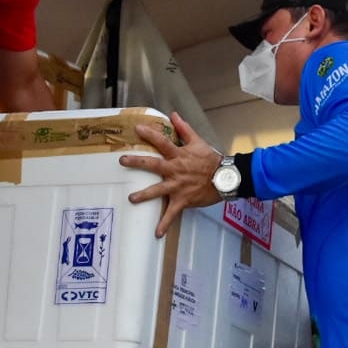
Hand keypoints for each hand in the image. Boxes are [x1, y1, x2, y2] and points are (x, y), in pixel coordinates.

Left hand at [120, 112, 222, 236]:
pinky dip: (164, 224)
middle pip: (153, 165)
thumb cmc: (211, 160)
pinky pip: (172, 214)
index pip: (162, 142)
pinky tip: (157, 233)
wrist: (225, 178)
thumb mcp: (198, 142)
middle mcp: (175, 170)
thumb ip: (184, 128)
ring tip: (131, 199)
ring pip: (158, 191)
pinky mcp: (183, 200)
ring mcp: (178, 186)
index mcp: (179, 155)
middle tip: (122, 161)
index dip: (150, 134)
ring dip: (144, 195)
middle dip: (137, 162)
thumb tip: (173, 114)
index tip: (137, 129)